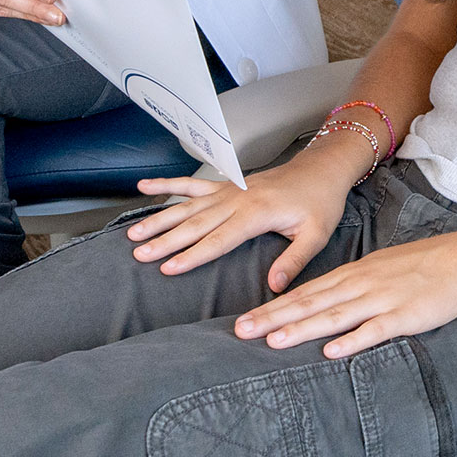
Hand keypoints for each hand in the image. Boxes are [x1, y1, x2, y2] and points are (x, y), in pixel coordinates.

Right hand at [131, 133, 368, 290]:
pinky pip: (192, 184)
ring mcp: (230, 190)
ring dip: (160, 218)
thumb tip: (275, 287)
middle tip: (139, 254)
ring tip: (134, 233)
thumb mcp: (316, 234)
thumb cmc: (320, 202)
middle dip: (166, 240)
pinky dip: (168, 185)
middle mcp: (238, 199)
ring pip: (188, 204)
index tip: (168, 267)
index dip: (193, 254)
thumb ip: (295, 260)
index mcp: (258, 213)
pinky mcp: (227, 185)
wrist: (322, 169)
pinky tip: (144, 187)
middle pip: (196, 223)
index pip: (219, 239)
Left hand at [232, 231, 456, 357]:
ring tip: (273, 341)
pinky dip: (352, 341)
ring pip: (335, 316)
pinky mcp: (405, 316)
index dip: (272, 308)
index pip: (305, 293)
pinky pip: (374, 330)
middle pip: (311, 303)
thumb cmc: (421, 267)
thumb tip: (319, 305)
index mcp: (354, 274)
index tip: (243, 321)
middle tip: (240, 332)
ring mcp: (382, 300)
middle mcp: (361, 285)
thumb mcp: (379, 268)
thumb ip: (349, 286)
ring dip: (302, 328)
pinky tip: (331, 351)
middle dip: (273, 319)